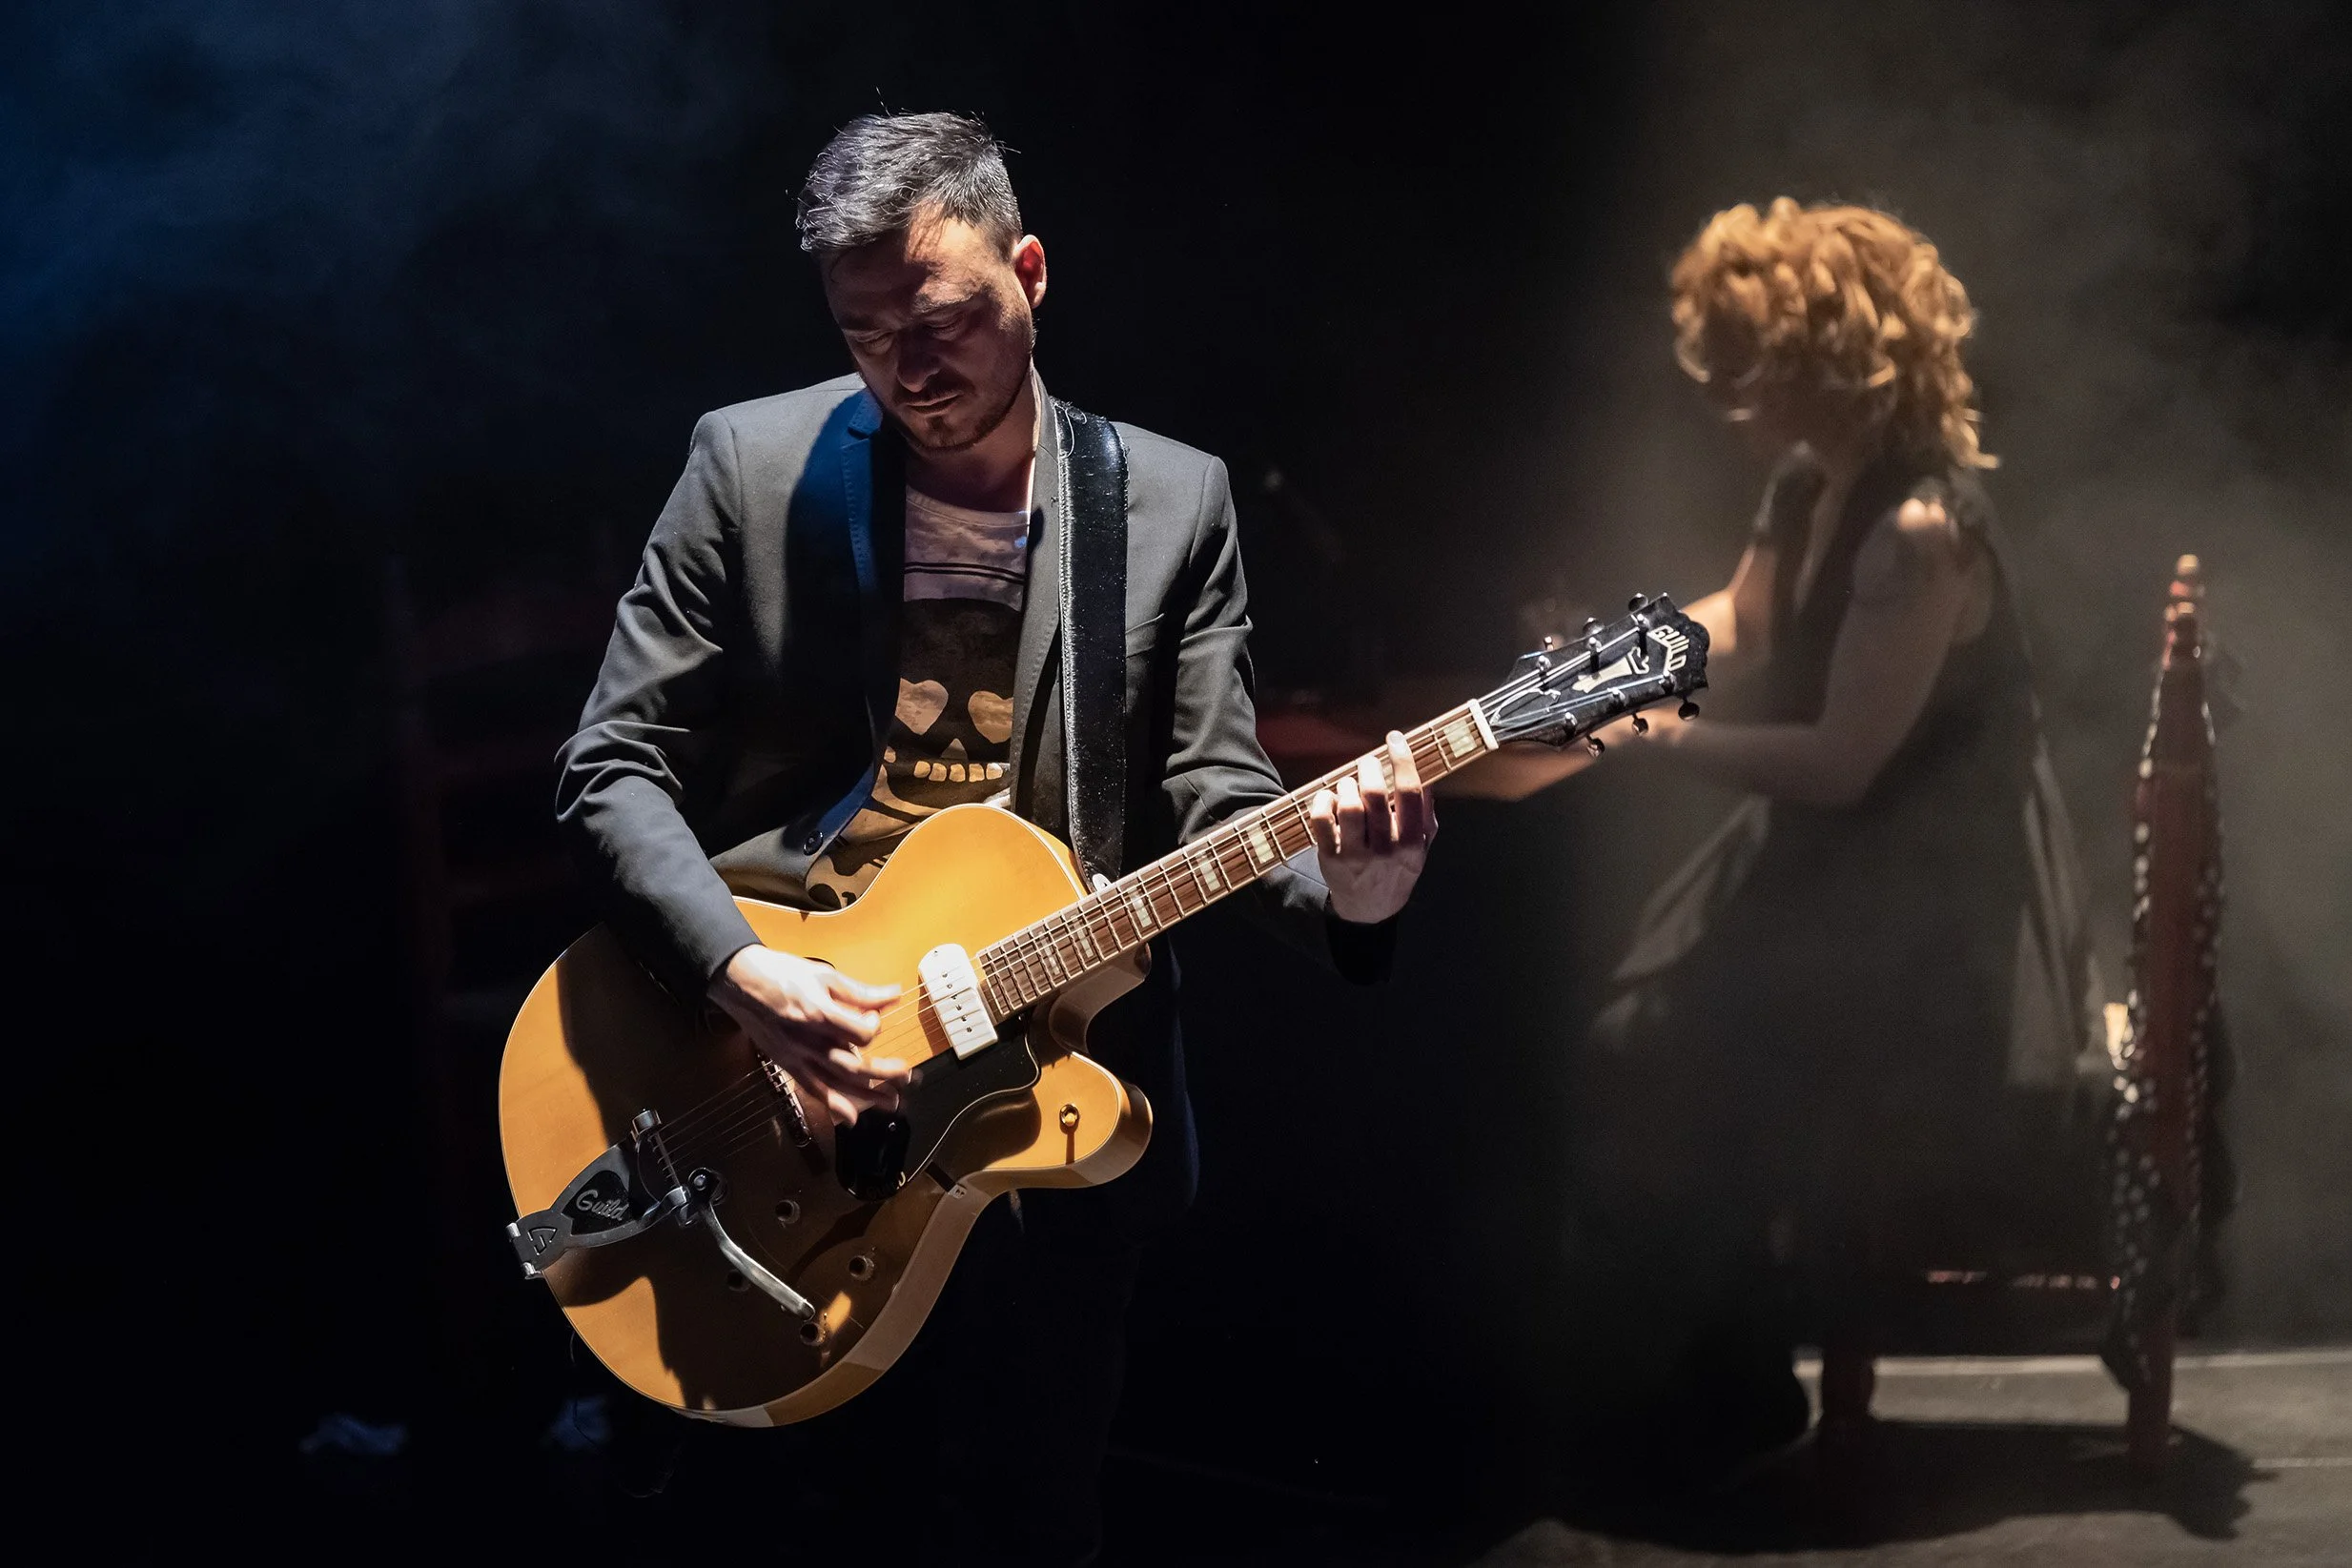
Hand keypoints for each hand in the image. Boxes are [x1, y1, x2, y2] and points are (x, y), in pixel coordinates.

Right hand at [708, 946, 908, 1124]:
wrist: (739, 981)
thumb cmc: (781, 973)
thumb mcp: (824, 975)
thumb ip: (860, 992)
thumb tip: (894, 996)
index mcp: (820, 1014)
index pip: (861, 1034)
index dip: (874, 1028)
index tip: (873, 1018)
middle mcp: (809, 1041)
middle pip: (855, 1065)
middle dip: (884, 1073)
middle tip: (908, 1077)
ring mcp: (797, 1056)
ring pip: (837, 1082)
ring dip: (867, 1095)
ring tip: (892, 1103)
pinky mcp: (787, 1064)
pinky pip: (812, 1089)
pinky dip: (832, 1105)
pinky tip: (851, 1118)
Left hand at [1307, 730, 1437, 924]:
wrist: (1371, 908)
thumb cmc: (1398, 867)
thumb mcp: (1422, 846)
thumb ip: (1425, 813)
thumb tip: (1426, 776)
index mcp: (1412, 841)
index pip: (1410, 792)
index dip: (1402, 759)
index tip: (1395, 739)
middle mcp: (1386, 848)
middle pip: (1374, 795)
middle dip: (1369, 767)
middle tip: (1367, 762)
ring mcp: (1356, 854)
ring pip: (1347, 806)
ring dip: (1346, 784)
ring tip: (1349, 784)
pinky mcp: (1330, 857)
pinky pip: (1320, 820)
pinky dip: (1322, 801)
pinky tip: (1330, 798)